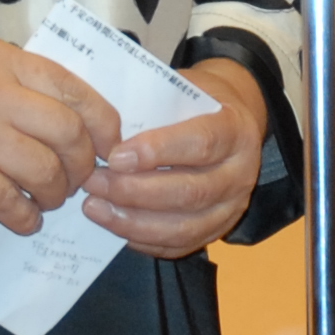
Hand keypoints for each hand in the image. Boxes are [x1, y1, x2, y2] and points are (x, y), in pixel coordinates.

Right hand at [0, 33, 127, 235]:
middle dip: (83, 166)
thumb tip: (78, 122)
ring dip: (55, 196)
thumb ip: (17, 85)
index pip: (75, 90)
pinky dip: (25, 218)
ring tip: (43, 200)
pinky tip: (19, 217)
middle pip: (69, 134)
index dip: (104, 125)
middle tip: (76, 181)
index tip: (108, 146)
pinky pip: (11, 204)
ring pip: (46, 172)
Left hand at [82, 56, 267, 256]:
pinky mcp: (217, 231)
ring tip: (95, 208)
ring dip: (133, 221)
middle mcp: (240, 173)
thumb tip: (105, 128)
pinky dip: (143, 239)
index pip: (200, 144)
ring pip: (184, 227)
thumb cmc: (196, 103)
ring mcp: (232, 208)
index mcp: (235, 129)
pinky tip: (114, 225)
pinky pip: (179, 245)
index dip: (157, 151)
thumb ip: (153, 106)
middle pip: (190, 192)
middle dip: (134, 192)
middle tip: (94, 183)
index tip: (115, 156)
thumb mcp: (182, 89)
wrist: (230, 123)